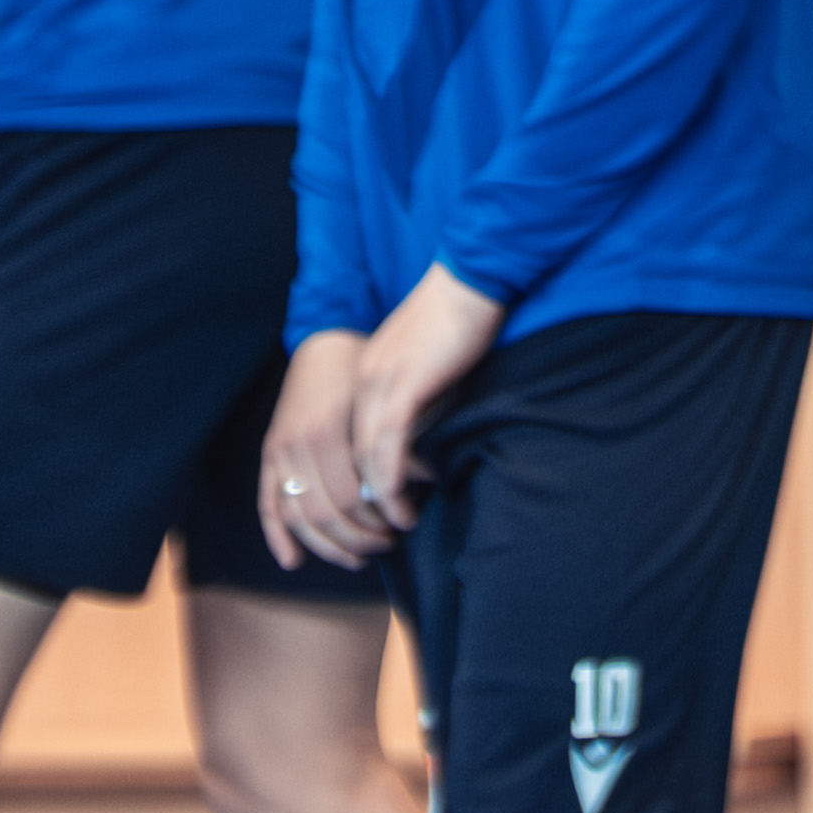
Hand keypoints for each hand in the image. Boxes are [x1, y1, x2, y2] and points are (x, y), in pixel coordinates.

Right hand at [258, 332, 387, 571]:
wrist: (327, 341)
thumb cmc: (363, 370)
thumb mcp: (382, 400)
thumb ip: (393, 441)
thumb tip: (419, 481)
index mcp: (328, 430)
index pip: (353, 496)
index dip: (381, 517)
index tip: (406, 522)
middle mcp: (297, 443)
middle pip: (326, 512)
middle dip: (359, 536)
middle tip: (388, 542)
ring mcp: (279, 451)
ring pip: (298, 517)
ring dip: (328, 545)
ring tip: (359, 557)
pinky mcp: (270, 455)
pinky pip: (267, 504)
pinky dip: (278, 536)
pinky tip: (294, 560)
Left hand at [337, 267, 503, 539]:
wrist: (471, 277)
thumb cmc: (459, 319)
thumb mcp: (425, 366)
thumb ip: (415, 402)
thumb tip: (420, 447)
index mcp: (363, 378)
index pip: (341, 447)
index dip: (349, 486)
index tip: (365, 517)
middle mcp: (361, 385)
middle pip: (343, 460)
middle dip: (356, 505)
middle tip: (376, 536)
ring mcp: (378, 385)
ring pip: (363, 461)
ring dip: (376, 502)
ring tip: (396, 528)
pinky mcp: (402, 388)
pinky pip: (387, 448)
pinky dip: (391, 482)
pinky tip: (402, 504)